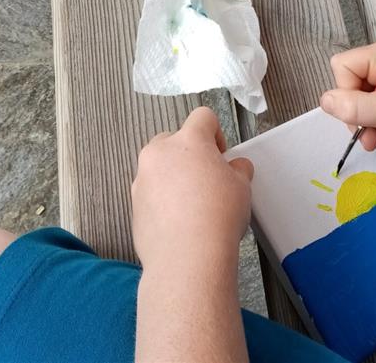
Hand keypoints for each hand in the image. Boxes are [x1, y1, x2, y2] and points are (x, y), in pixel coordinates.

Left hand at [131, 107, 252, 267]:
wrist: (188, 257)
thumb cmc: (215, 217)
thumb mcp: (242, 186)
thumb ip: (237, 169)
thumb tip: (235, 169)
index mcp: (188, 141)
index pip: (203, 117)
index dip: (216, 132)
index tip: (220, 153)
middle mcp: (160, 154)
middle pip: (174, 138)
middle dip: (190, 153)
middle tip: (207, 176)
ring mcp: (143, 179)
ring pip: (160, 166)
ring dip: (175, 175)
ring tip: (194, 202)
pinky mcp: (134, 204)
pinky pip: (151, 191)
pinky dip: (163, 198)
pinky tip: (181, 219)